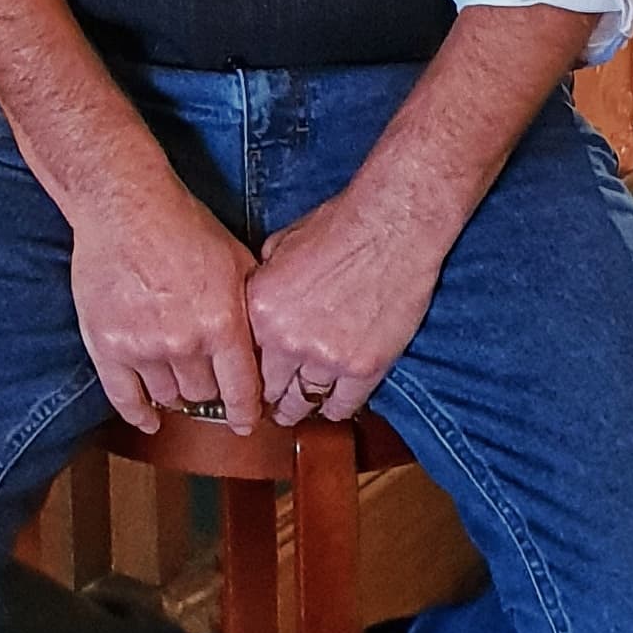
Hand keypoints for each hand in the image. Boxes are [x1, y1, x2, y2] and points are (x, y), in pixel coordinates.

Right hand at [69, 172, 261, 436]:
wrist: (125, 205)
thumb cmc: (183, 224)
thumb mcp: (237, 259)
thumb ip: (252, 306)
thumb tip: (268, 343)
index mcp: (222, 323)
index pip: (242, 390)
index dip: (247, 412)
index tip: (247, 423)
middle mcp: (185, 343)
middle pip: (204, 395)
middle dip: (210, 388)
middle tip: (208, 378)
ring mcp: (143, 348)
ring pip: (168, 397)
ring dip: (176, 392)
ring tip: (177, 377)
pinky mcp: (107, 346)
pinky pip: (124, 398)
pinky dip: (138, 414)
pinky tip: (149, 419)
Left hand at [247, 180, 450, 427]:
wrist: (391, 224)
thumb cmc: (340, 225)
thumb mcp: (281, 245)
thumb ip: (264, 283)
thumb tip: (259, 303)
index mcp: (260, 308)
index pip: (241, 359)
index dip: (247, 371)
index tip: (250, 381)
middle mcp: (286, 339)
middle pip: (268, 389)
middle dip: (270, 395)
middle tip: (273, 401)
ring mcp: (326, 357)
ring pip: (303, 402)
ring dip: (300, 405)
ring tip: (299, 407)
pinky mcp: (363, 368)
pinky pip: (342, 406)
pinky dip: (336, 408)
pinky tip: (333, 403)